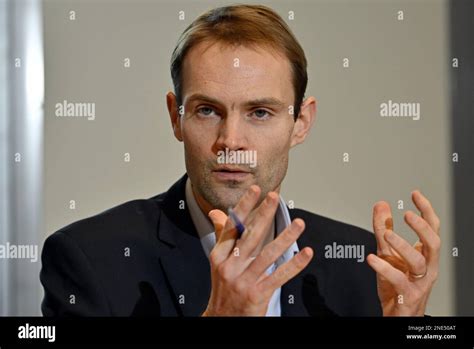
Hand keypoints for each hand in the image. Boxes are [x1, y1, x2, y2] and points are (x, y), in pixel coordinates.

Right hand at [202, 185, 313, 315]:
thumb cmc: (223, 287)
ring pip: (267, 255)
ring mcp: (243, 281)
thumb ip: (222, 235)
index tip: (255, 190)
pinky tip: (305, 253)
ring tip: (298, 224)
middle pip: (250, 236)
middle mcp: (229, 266)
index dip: (244, 207)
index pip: (233, 226)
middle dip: (264, 215)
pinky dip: (294, 264)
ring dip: (285, 238)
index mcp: (219, 255)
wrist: (222, 319)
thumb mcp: (218, 261)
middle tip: (275, 198)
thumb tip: (217, 213)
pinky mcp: (257, 294)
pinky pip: (279, 276)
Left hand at [367, 190, 440, 315]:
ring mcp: (418, 282)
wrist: (396, 313)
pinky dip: (384, 268)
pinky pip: (398, 280)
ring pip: (418, 262)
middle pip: (433, 243)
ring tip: (387, 234)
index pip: (432, 228)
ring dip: (403, 245)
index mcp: (424, 254)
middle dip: (422, 227)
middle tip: (407, 215)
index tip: (415, 194)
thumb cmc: (395, 284)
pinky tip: (371, 258)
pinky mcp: (407, 295)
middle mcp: (426, 267)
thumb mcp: (387, 251)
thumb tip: (382, 205)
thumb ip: (383, 228)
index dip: (426, 210)